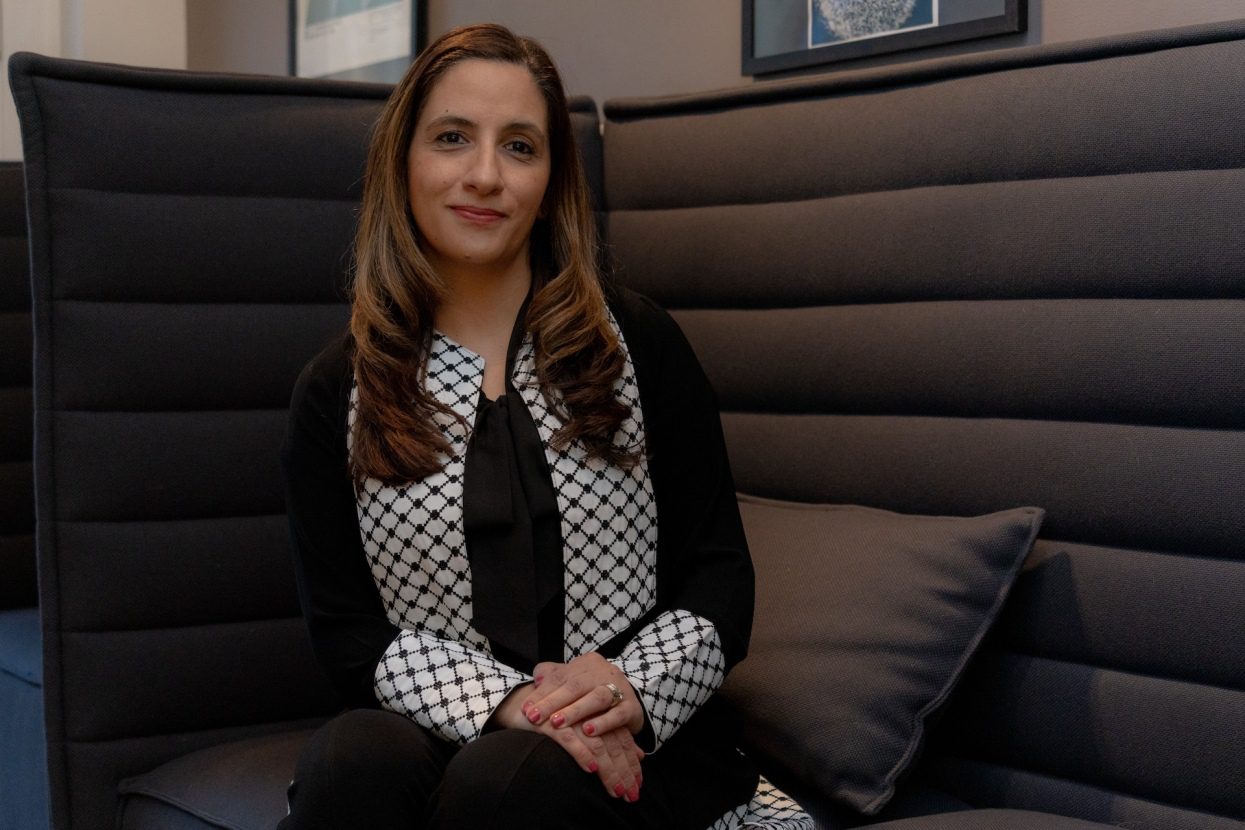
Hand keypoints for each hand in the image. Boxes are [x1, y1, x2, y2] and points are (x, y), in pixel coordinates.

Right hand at [491, 683, 644, 800]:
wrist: (525, 703)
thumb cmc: (562, 717)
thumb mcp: (592, 726)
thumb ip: (616, 737)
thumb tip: (640, 756)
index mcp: (602, 714)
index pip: (622, 741)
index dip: (631, 764)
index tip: (637, 786)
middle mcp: (591, 715)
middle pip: (614, 745)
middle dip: (623, 773)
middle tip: (629, 795)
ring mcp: (573, 717)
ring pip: (597, 745)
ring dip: (609, 770)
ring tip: (616, 790)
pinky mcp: (553, 722)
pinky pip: (570, 739)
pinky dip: (582, 754)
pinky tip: (591, 768)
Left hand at [522, 652, 645, 737]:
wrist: (630, 702)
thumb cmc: (593, 694)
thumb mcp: (574, 682)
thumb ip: (553, 677)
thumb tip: (537, 678)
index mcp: (587, 664)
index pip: (560, 676)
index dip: (542, 693)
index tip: (525, 709)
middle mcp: (604, 673)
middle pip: (576, 686)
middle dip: (553, 703)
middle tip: (534, 718)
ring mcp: (621, 688)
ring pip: (597, 697)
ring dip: (576, 711)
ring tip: (557, 723)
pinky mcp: (632, 708)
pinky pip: (618, 714)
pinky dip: (604, 722)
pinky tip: (589, 731)